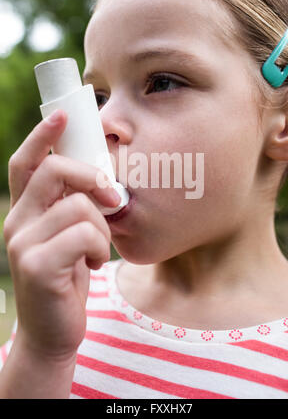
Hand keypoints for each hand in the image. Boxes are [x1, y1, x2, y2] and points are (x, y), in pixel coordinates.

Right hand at [3, 109, 120, 359]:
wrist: (54, 331)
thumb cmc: (68, 277)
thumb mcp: (69, 236)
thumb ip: (72, 207)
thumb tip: (99, 177)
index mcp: (25, 211)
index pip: (26, 163)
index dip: (43, 136)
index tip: (62, 115)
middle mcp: (16, 221)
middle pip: (55, 171)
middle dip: (92, 178)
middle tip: (111, 198)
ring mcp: (21, 243)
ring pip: (79, 206)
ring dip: (101, 228)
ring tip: (97, 249)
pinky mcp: (36, 265)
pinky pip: (84, 235)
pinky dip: (99, 248)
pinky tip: (94, 265)